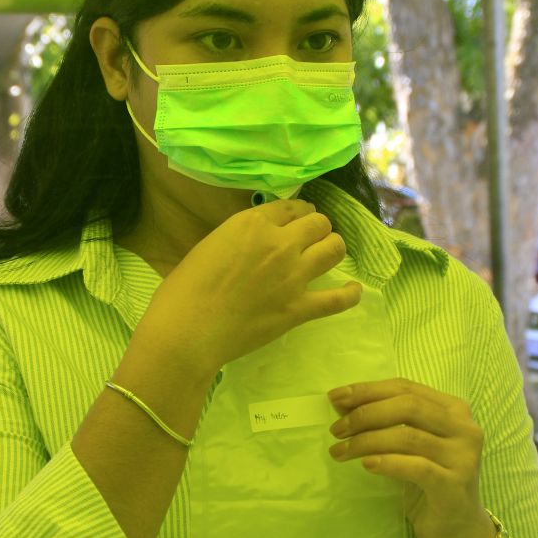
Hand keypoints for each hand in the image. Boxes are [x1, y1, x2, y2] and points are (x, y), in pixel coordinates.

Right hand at [135, 198, 361, 377]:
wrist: (188, 330)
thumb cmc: (185, 288)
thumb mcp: (210, 244)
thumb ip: (239, 238)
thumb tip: (254, 242)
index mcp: (253, 223)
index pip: (291, 206)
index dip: (298, 211)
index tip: (298, 219)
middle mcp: (280, 243)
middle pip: (318, 223)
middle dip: (317, 228)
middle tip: (311, 238)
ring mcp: (294, 276)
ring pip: (334, 249)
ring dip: (332, 249)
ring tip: (327, 255)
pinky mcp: (300, 309)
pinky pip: (338, 299)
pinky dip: (350, 294)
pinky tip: (353, 290)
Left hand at [326, 378, 494, 537]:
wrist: (457, 529)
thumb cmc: (428, 481)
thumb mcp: (406, 446)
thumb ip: (384, 421)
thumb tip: (341, 403)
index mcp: (453, 409)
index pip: (405, 387)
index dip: (368, 390)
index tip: (334, 397)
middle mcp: (464, 428)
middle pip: (408, 406)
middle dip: (365, 413)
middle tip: (336, 429)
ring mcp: (463, 456)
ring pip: (408, 437)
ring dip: (367, 441)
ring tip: (340, 451)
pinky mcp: (455, 485)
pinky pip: (417, 468)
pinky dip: (388, 463)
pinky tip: (366, 465)